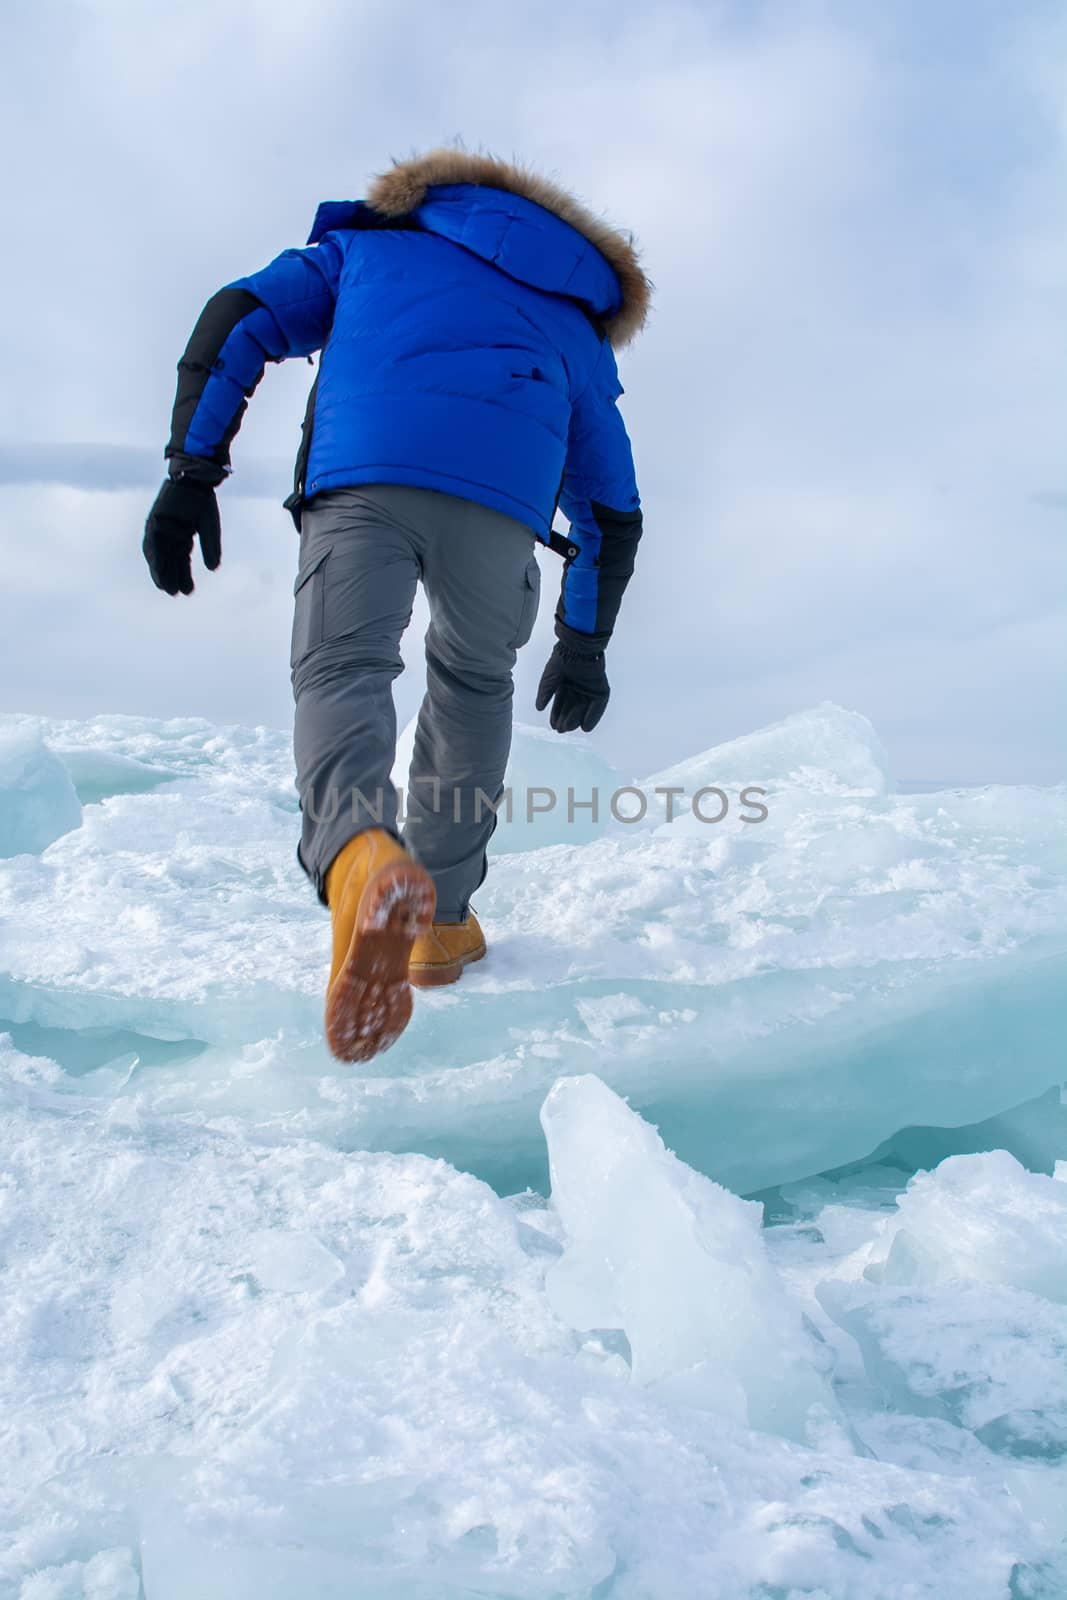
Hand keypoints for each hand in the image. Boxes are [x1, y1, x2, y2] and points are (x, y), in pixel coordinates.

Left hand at [143, 477, 221, 595]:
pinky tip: (156, 567)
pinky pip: (150, 541)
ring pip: (158, 555)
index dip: (184, 576)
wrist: (193, 479)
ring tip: (164, 586)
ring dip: (159, 570)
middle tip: (174, 593)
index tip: (187, 592)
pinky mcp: (153, 521)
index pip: (182, 561)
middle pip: (169, 561)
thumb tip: (213, 569)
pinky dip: (153, 555)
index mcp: (182, 536)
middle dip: (170, 577)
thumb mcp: (209, 528)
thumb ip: (210, 548)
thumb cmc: (202, 500)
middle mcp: (169, 534)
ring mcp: (159, 528)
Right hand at [535, 642, 609, 732]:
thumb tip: (539, 709)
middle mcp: (578, 688)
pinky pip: (597, 706)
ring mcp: (590, 689)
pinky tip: (585, 727)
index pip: (561, 704)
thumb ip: (545, 693)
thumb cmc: (562, 659)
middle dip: (566, 719)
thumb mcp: (549, 679)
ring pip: (583, 709)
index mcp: (566, 684)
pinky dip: (592, 717)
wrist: (577, 648)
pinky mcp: (600, 689)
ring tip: (568, 728)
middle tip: (560, 729)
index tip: (554, 725)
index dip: (557, 715)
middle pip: (572, 708)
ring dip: (576, 719)